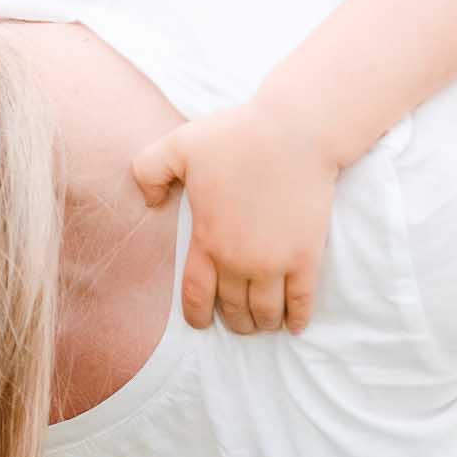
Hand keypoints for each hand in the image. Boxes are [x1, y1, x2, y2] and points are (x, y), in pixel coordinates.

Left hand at [131, 99, 338, 334]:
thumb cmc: (237, 136)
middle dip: (234, 321)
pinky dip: (298, 318)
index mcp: (208, 239)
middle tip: (237, 322)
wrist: (295, 131)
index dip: (196, 315)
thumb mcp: (178, 145)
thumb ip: (149, 171)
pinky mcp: (307, 256)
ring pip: (266, 311)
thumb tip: (149, 202)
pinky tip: (294, 325)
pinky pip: (302, 301)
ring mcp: (276, 261)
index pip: (196, 293)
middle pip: (233, 308)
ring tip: (263, 323)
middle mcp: (239, 259)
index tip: (201, 323)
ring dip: (262, 323)